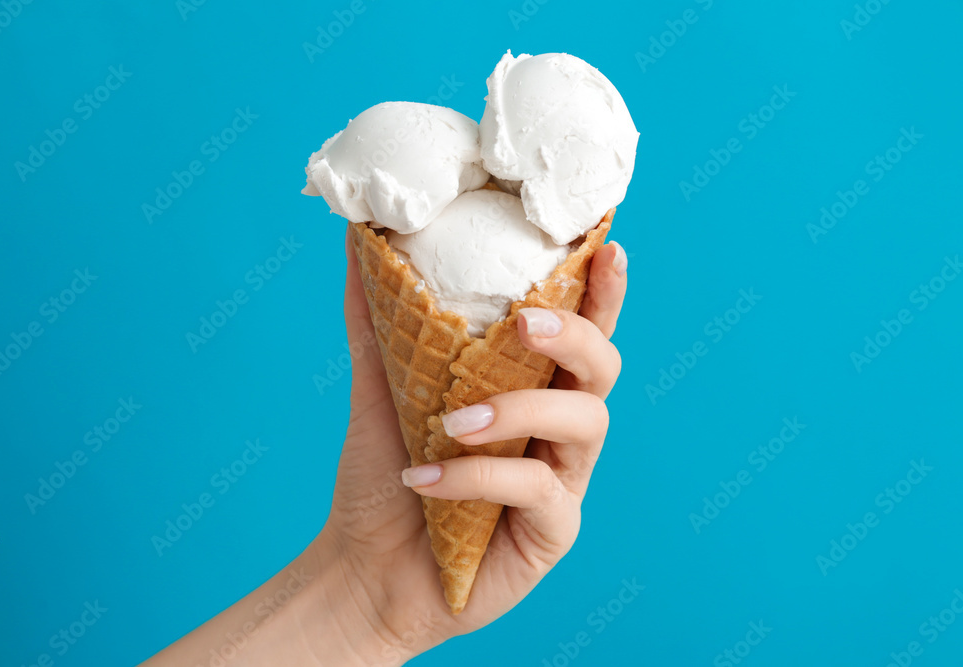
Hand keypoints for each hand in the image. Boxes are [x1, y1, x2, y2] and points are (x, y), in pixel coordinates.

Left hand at [322, 229, 628, 663]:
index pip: (578, 330)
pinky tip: (424, 480)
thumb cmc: (386, 473)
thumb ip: (378, 323)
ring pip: (585, 423)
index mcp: (529, 387)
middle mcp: (556, 429)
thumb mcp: (380, 390)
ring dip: (521, 410)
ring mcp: (562, 481)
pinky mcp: (553, 532)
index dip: (601, 291)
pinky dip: (478, 478)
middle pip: (603, 369)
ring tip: (455, 422)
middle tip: (526, 322)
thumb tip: (358, 243)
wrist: (365, 565)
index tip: (607, 246)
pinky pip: (537, 491)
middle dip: (578, 334)